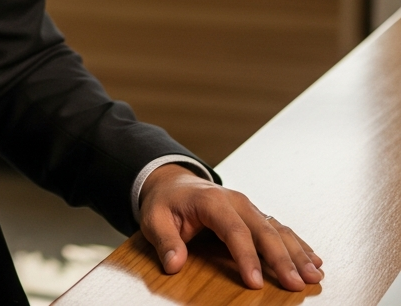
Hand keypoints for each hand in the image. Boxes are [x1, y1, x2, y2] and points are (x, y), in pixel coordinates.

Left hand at [138, 164, 323, 290]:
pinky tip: (314, 260)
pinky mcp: (255, 216)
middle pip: (263, 230)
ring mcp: (248, 208)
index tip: (255, 283)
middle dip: (282, 258)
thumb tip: (174, 263)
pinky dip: (298, 244)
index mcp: (211, 201)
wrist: (172, 182)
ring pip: (277, 229)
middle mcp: (236, 201)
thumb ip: (164, 240)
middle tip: (296, 285)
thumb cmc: (165, 202)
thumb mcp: (153, 218)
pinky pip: (281, 229)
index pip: (233, 230)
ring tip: (314, 276)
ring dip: (297, 252)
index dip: (246, 257)